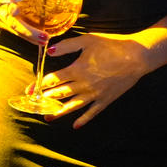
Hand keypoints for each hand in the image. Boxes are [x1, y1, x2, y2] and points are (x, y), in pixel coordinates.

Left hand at [30, 32, 156, 125]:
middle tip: (34, 104)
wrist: (137, 56)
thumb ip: (67, 46)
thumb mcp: (88, 40)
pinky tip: (75, 126)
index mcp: (77, 69)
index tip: (29, 89)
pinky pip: (92, 112)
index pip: (53, 79)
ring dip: (59, 112)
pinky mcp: (106, 99)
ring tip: (48, 118)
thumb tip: (49, 51)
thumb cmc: (112, 45)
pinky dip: (83, 120)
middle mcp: (83, 84)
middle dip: (45, 99)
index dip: (39, 84)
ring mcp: (95, 94)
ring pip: (73, 106)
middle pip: (60, 93)